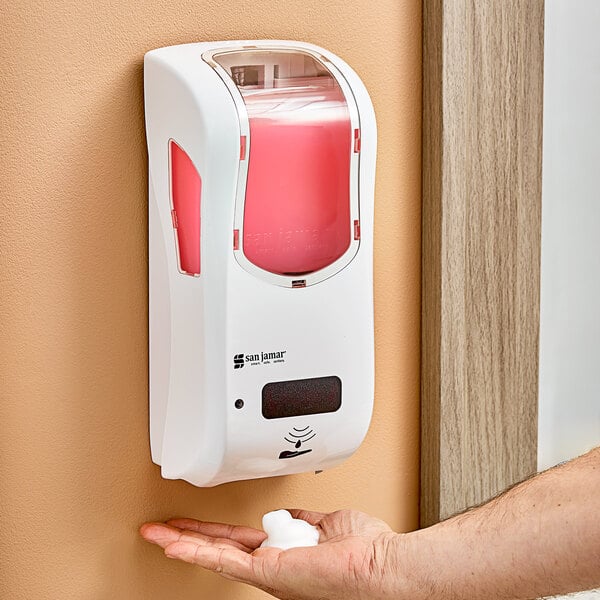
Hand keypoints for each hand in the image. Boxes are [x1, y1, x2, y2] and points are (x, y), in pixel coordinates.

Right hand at [140, 509, 404, 599]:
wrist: (381, 566)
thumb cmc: (365, 549)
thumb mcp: (328, 524)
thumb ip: (304, 519)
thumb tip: (290, 513)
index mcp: (285, 552)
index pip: (241, 540)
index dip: (217, 531)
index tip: (200, 524)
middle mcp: (273, 565)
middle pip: (221, 546)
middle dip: (189, 537)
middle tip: (162, 529)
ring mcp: (269, 570)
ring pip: (216, 554)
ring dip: (184, 542)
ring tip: (157, 534)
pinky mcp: (268, 572)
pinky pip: (226, 561)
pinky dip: (198, 553)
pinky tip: (176, 546)